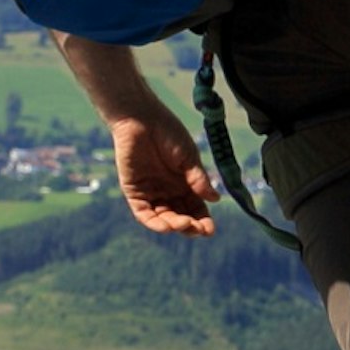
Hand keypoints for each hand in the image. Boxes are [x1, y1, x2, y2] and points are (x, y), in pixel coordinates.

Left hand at [108, 116, 215, 235]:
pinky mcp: (134, 191)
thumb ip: (198, 180)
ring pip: (163, 218)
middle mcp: (168, 191)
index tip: (210, 230)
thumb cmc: (168, 132)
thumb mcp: (189, 158)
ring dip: (174, 225)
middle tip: (198, 229)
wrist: (142, 119)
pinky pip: (143, 213)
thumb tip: (215, 199)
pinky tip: (165, 226)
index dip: (203, 221)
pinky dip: (153, 222)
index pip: (195, 209)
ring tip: (184, 225)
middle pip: (180, 217)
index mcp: (185, 184)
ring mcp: (151, 192)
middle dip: (190, 226)